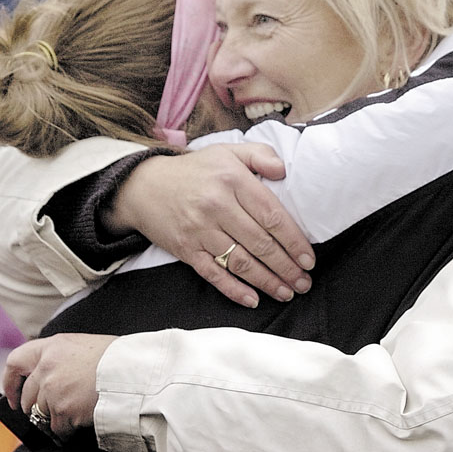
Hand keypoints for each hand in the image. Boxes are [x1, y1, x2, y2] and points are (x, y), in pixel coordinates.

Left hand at [3, 334, 116, 440]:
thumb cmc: (117, 357)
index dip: (10, 382)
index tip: (14, 396)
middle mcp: (48, 366)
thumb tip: (47, 376)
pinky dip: (67, 430)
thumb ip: (60, 357)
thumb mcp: (85, 346)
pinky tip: (81, 421)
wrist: (135, 371)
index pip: (15, 361)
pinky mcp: (62, 410)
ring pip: (41, 415)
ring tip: (74, 414)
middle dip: (37, 407)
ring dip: (55, 419)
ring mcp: (53, 389)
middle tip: (52, 411)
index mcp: (53, 346)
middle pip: (27, 396)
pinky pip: (57, 428)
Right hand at [104, 143, 314, 307]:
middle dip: (287, 267)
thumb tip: (284, 171)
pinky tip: (253, 299)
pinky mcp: (185, 250)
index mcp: (232, 180)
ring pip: (240, 262)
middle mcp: (217, 206)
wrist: (143, 186)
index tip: (309, 258)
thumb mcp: (228, 151)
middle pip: (260, 243)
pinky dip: (234, 290)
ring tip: (287, 292)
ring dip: (267, 281)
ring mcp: (199, 230)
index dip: (293, 240)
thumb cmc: (195, 170)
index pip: (271, 215)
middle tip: (304, 282)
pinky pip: (214, 274)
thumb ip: (260, 156)